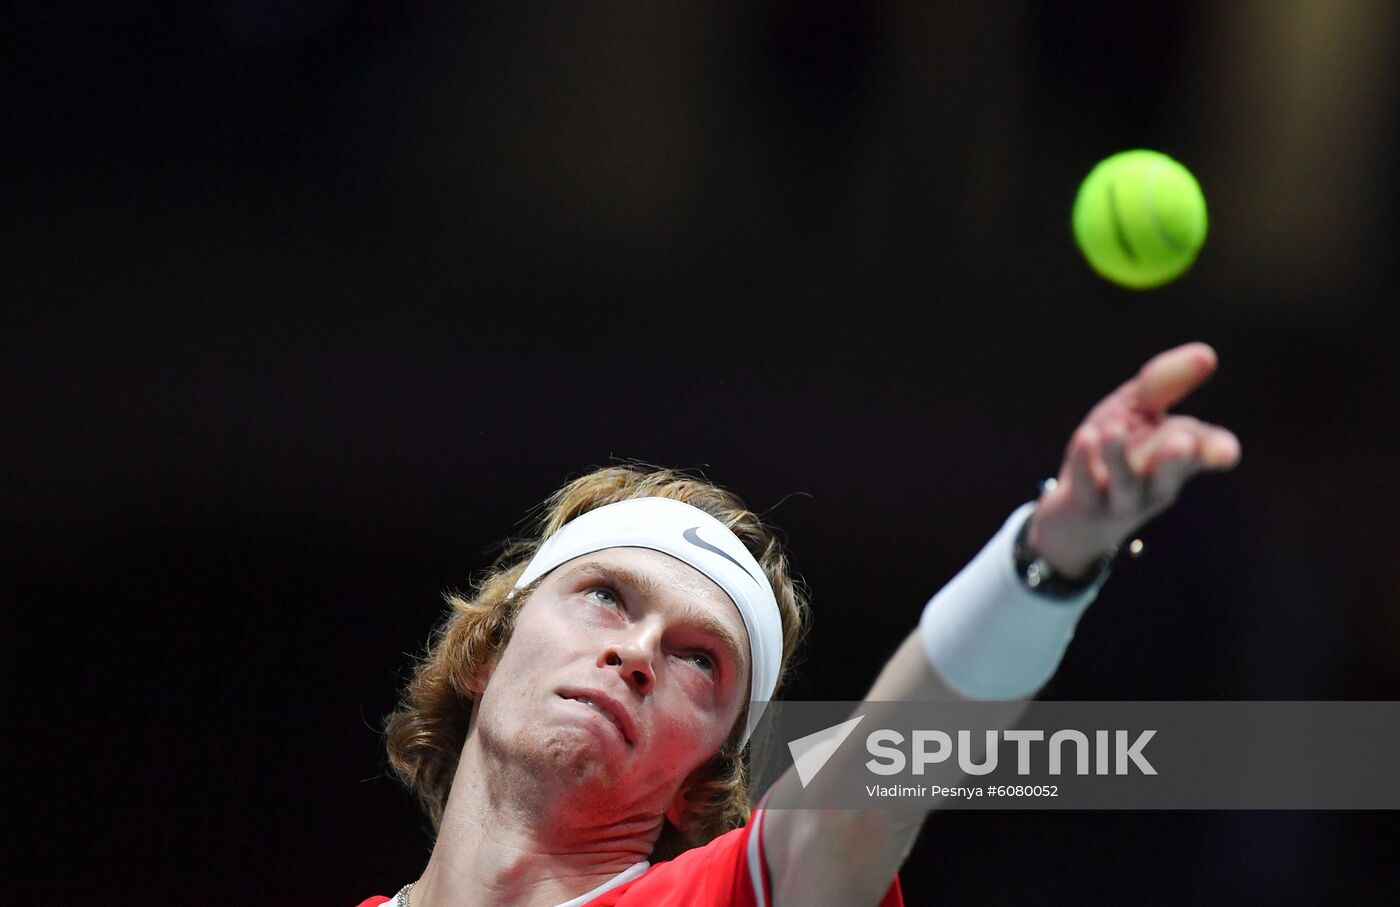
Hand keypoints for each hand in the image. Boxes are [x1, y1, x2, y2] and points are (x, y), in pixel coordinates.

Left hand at [1028, 342, 1240, 577]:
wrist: (1075, 513)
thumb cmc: (1115, 454)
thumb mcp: (1136, 411)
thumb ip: (1164, 384)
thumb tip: (1206, 354)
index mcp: (1178, 459)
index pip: (1205, 454)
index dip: (1217, 451)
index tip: (1226, 452)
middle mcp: (1156, 484)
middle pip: (1168, 474)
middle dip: (1175, 459)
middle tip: (1183, 442)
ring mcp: (1121, 500)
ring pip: (1125, 483)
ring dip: (1119, 458)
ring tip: (1113, 427)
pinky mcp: (1086, 505)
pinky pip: (1086, 486)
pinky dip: (1085, 462)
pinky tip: (1085, 435)